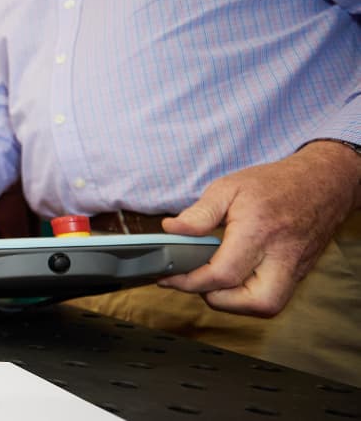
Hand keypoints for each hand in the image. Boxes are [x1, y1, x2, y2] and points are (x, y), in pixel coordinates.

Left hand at [159, 140, 360, 316]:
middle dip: (220, 301)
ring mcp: (295, 269)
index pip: (223, 274)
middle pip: (255, 303)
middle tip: (199, 282)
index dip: (190, 281)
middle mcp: (281, 257)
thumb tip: (172, 229)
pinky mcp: (299, 274)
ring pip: (268, 306)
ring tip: (215, 280)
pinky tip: (234, 277)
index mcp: (259, 232)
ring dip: (236, 302)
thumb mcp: (228, 187)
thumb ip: (199, 213)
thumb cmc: (274, 184)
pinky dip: (249, 295)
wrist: (321, 184)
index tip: (168, 277)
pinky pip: (274, 297)